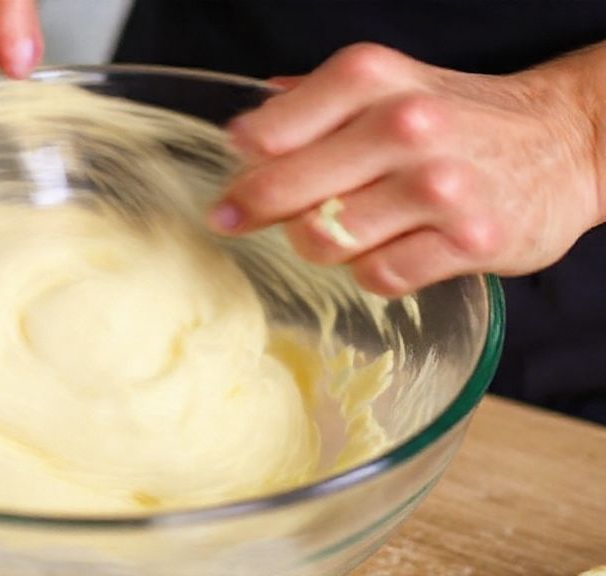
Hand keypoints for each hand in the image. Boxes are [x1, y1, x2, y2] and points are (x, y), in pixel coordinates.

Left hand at [211, 43, 604, 296]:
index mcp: (372, 80)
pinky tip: (387, 248)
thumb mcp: (388, 85)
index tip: (233, 174)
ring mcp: (440, 188)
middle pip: (285, 190)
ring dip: (318, 242)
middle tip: (234, 220)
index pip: (270, 129)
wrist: (562, 142)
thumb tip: (247, 124)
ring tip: (340, 227)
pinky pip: (378, 276)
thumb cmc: (457, 118)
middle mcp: (405, 127)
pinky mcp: (469, 242)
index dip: (242, 161)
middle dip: (251, 210)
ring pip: (325, 240)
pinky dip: (369, 271)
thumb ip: (315, 101)